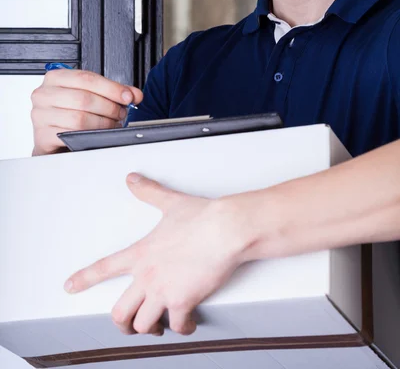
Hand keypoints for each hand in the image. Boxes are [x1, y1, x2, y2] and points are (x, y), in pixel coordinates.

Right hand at [31, 69, 142, 154]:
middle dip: (109, 107)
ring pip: (79, 118)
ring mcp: (41, 115)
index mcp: (56, 78)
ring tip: (112, 124)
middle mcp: (44, 94)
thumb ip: (112, 92)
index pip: (87, 78)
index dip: (111, 88)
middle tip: (121, 114)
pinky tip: (99, 135)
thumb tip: (134, 94)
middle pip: (84, 98)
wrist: (51, 138)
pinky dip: (90, 135)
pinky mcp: (42, 135)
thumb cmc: (69, 113)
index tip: (127, 96)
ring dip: (102, 123)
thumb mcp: (90, 96)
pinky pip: (71, 134)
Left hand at [64, 174, 248, 336]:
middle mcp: (147, 276)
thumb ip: (149, 192)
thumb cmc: (202, 217)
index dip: (84, 278)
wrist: (225, 229)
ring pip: (144, 325)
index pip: (104, 268)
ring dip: (151, 329)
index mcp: (142, 253)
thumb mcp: (170, 202)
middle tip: (129, 326)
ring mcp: (164, 291)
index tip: (70, 287)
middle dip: (122, 324)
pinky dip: (182, 328)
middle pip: (120, 312)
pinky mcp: (183, 302)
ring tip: (159, 326)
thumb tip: (133, 179)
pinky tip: (187, 323)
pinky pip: (177, 326)